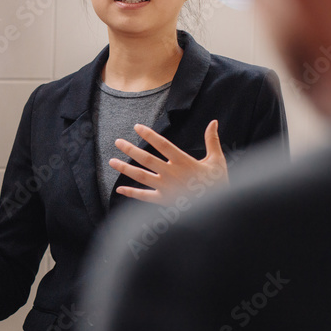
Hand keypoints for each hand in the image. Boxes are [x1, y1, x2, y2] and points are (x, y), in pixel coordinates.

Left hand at [110, 120, 228, 204]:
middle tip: (117, 142)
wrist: (219, 209)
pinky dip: (131, 193)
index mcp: (184, 161)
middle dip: (130, 150)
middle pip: (146, 159)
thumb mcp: (217, 160)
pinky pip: (145, 196)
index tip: (136, 127)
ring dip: (125, 169)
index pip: (162, 144)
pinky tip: (119, 189)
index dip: (149, 135)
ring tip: (111, 161)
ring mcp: (166, 187)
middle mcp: (172, 173)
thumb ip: (212, 141)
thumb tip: (213, 121)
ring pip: (141, 176)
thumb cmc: (218, 183)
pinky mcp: (164, 200)